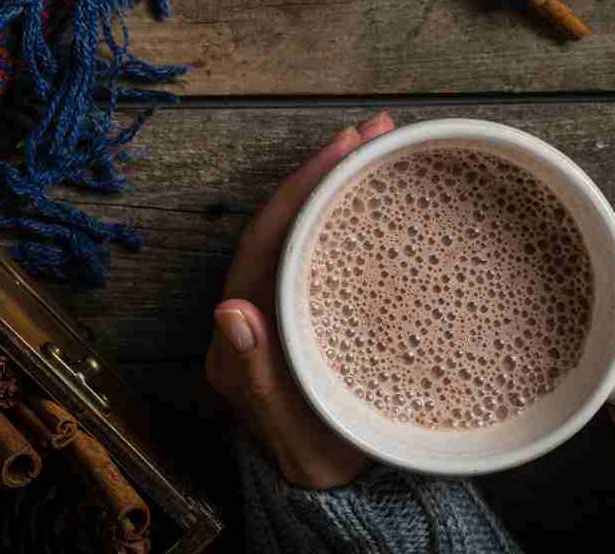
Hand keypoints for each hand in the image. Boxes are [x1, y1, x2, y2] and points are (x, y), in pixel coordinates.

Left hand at [205, 112, 395, 489]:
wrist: (334, 484)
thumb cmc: (315, 460)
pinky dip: (353, 215)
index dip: (302, 189)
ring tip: (383, 145)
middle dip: (326, 170)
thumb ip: (257, 377)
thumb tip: (230, 309)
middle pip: (287, 222)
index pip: (267, 239)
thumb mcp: (291, 432)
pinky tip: (384, 194)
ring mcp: (285, 304)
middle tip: (375, 130)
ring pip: (307, 229)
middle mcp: (257, 307)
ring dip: (340, 184)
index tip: (343, 148)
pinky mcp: (314, 308)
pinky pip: (327, 249)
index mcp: (243, 330)